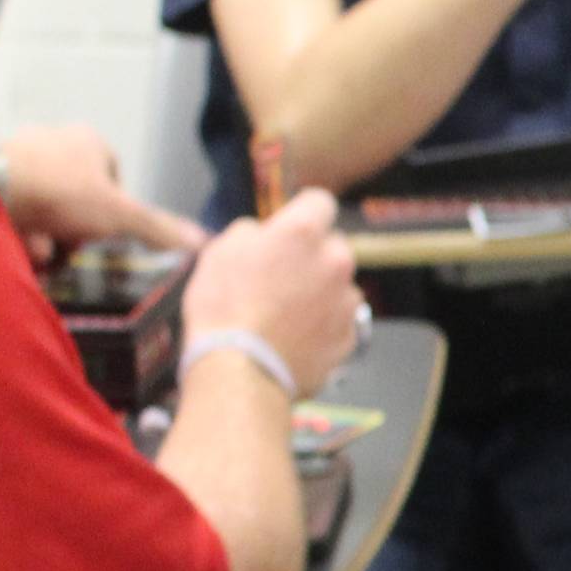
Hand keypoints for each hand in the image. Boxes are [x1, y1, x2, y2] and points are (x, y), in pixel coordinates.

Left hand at [0, 126, 199, 265]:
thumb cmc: (56, 189)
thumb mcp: (121, 215)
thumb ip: (158, 229)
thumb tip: (200, 241)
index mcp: (89, 140)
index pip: (115, 178)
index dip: (115, 211)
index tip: (108, 231)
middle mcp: (53, 141)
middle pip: (79, 198)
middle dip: (76, 229)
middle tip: (71, 243)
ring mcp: (19, 156)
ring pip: (46, 207)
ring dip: (47, 234)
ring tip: (40, 246)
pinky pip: (16, 209)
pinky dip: (19, 230)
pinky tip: (17, 240)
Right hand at [179, 188, 359, 396]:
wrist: (240, 369)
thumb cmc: (223, 307)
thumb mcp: (220, 251)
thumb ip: (252, 233)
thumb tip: (264, 235)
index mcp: (303, 233)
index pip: (319, 202)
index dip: (303, 212)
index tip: (291, 227)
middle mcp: (335, 261)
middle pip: (332, 246)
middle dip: (312, 256)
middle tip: (280, 278)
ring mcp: (347, 300)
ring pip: (338, 285)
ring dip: (320, 292)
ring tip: (284, 314)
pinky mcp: (350, 335)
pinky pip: (339, 320)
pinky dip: (323, 325)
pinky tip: (294, 336)